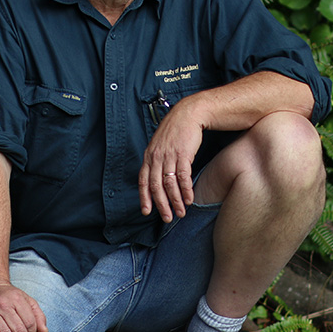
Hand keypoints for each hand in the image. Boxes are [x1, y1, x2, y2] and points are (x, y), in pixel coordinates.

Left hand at [138, 101, 203, 221]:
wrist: (189, 113)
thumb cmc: (176, 129)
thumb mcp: (161, 144)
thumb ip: (157, 159)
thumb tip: (158, 176)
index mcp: (149, 156)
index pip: (143, 180)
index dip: (144, 197)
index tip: (147, 211)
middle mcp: (157, 157)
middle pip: (156, 186)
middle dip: (161, 205)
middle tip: (167, 217)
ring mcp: (169, 156)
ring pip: (169, 184)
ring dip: (175, 201)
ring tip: (181, 212)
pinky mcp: (183, 154)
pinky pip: (183, 177)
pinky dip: (186, 190)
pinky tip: (189, 199)